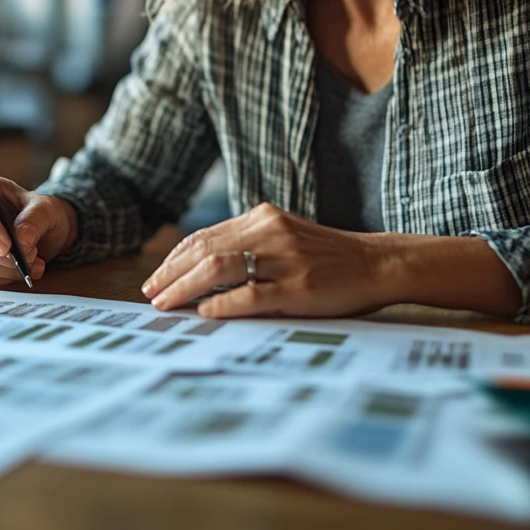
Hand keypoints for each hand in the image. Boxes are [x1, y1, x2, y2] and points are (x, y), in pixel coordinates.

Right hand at [0, 175, 77, 287]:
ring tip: (32, 260)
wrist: (39, 232)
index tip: (7, 246)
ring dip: (8, 268)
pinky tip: (22, 269)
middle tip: (30, 255)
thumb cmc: (37, 213)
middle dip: (2, 255)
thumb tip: (22, 237)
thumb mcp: (47, 207)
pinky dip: (5, 277)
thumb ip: (36, 218)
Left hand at [141, 202, 398, 317]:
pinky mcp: (298, 287)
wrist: (378, 264)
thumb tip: (200, 268)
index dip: (175, 258)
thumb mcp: (285, 238)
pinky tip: (204, 311)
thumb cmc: (328, 257)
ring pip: (219, 267)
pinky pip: (250, 294)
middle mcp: (269, 232)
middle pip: (204, 249)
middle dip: (171, 273)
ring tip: (166, 304)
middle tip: (151, 294)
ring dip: (185, 287)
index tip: (156, 278)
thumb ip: (249, 245)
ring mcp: (284, 259)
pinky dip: (222, 302)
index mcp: (263, 217)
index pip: (205, 236)